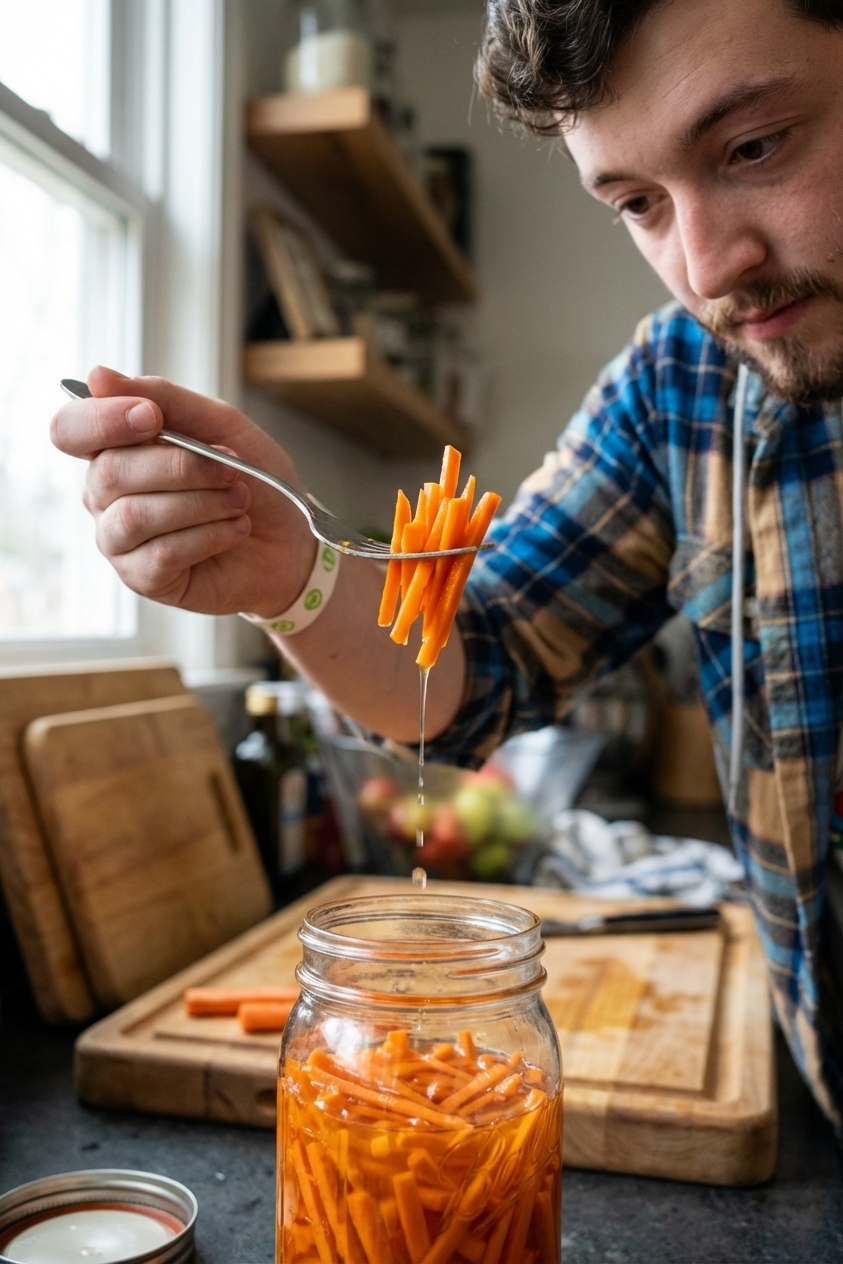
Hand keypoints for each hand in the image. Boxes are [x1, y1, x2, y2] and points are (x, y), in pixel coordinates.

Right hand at [50, 366, 315, 616]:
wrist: (289, 541)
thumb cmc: (251, 479)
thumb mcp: (221, 426)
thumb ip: (166, 400)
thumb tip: (98, 377)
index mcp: (115, 448)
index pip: (71, 430)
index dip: (103, 420)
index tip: (154, 418)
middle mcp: (105, 494)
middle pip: (111, 471)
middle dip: (182, 466)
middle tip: (231, 468)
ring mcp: (119, 539)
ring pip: (135, 515)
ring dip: (201, 503)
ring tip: (240, 501)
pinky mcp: (143, 577)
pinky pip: (161, 554)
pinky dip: (209, 537)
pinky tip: (236, 529)